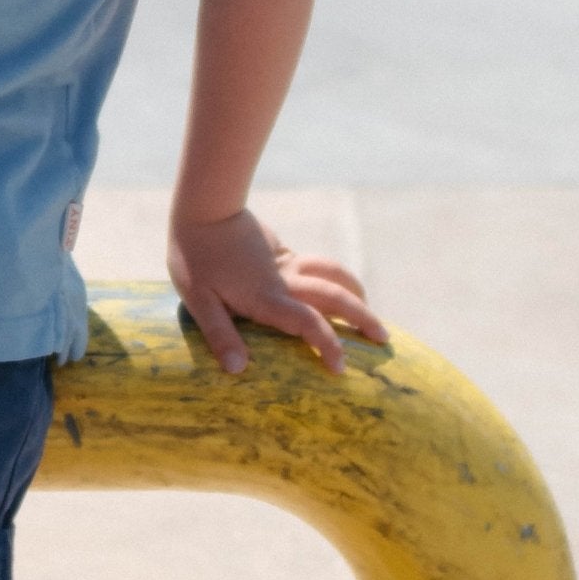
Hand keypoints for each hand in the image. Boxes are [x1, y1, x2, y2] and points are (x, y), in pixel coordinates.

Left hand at [169, 208, 388, 376]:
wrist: (204, 209)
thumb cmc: (194, 258)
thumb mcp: (198, 300)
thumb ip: (220, 335)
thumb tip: (237, 370)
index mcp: (267, 298)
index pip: (308, 323)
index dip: (328, 344)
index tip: (341, 367)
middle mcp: (285, 281)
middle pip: (335, 297)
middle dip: (363, 318)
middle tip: (384, 339)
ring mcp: (288, 264)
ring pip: (334, 274)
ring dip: (356, 291)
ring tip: (369, 310)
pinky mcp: (284, 252)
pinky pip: (319, 266)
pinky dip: (336, 277)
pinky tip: (337, 289)